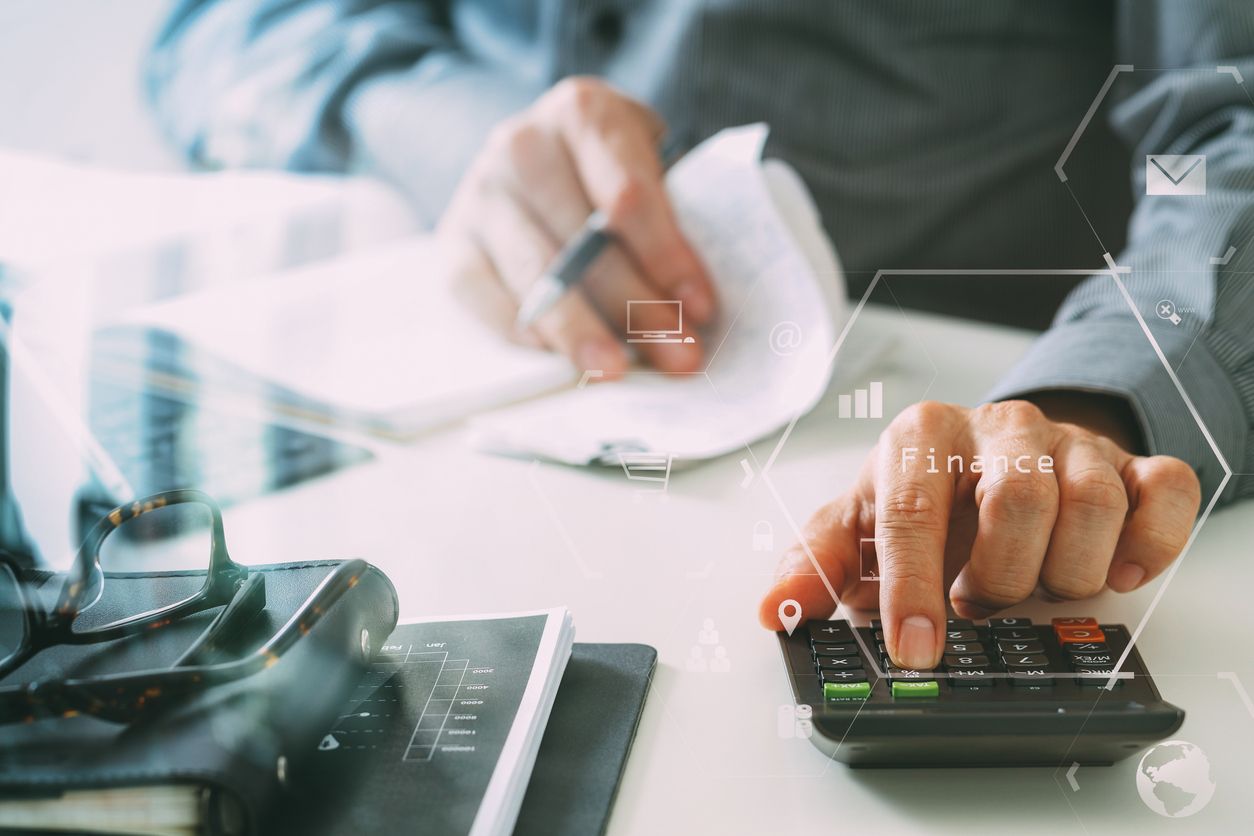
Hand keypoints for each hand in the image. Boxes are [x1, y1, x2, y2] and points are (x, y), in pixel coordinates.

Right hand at [437, 77, 715, 377]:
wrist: (533, 160)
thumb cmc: (606, 172)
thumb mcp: (646, 168)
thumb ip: (668, 220)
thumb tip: (694, 311)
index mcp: (582, 113)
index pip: (627, 195)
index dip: (667, 256)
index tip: (702, 308)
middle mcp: (522, 145)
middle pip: (585, 242)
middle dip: (638, 308)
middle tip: (679, 357)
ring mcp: (480, 195)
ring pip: (537, 276)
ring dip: (583, 333)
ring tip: (618, 372)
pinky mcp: (453, 245)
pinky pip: (485, 299)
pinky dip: (526, 334)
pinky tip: (561, 361)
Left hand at [758, 399, 1200, 669]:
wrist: (986, 460)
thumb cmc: (921, 498)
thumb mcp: (859, 527)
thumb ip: (817, 566)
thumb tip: (773, 610)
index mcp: (921, 436)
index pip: (914, 509)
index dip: (914, 587)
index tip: (915, 648)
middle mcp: (998, 426)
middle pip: (1016, 503)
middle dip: (998, 577)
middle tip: (982, 597)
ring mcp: (1069, 441)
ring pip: (1091, 504)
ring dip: (1065, 571)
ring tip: (1034, 581)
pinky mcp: (1130, 463)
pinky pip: (1164, 494)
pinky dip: (1146, 545)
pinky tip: (1114, 571)